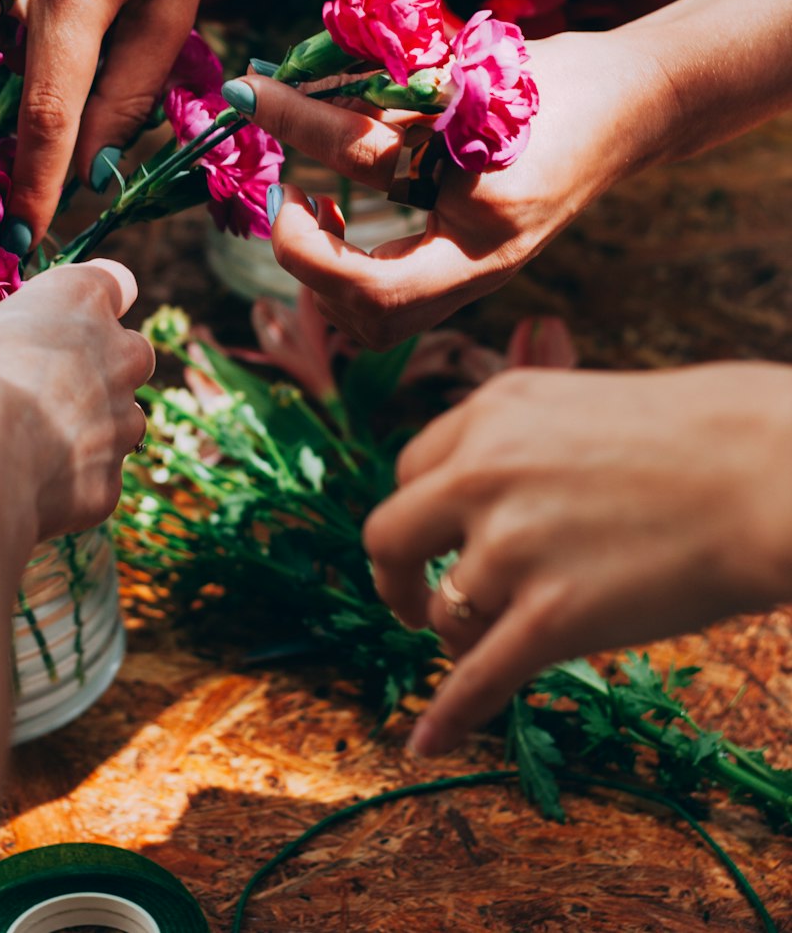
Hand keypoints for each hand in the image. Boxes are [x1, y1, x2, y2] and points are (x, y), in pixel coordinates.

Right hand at [0, 258, 154, 541]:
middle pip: (128, 350)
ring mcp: (123, 421)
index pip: (115, 282)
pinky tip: (26, 482)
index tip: (60, 314)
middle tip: (42, 382)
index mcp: (81, 301)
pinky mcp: (112, 480)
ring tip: (29, 440)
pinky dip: (70, 477)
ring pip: (121, 416)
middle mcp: (119, 355)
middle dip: (98, 363)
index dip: (88, 298)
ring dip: (89, 423)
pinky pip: (97, 473)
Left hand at [239, 27, 676, 347]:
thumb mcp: (466, 80)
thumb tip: (276, 91)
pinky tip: (340, 213)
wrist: (630, 107)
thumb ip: (382, 99)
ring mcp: (477, 273)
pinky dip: (343, 266)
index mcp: (486, 215)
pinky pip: (389, 297)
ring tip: (308, 206)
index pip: (371, 207)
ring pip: (375, 320)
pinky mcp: (468, 267)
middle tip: (285, 195)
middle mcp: (481, 262)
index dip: (304, 166)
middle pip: (371, 308)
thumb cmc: (553, 83)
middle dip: (306, 255)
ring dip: (321, 270)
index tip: (264, 121)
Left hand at [363, 362, 791, 755]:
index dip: (420, 513)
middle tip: (414, 604)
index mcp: (491, 411)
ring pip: (445, 611)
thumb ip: (516, 438)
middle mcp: (483, 472)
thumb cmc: (694, 437)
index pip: (411, 469)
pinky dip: (448, 715)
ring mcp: (512, 546)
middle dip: (396, 578)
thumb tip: (477, 485)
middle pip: (390, 536)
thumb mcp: (576, 402)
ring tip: (497, 638)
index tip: (430, 540)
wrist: (764, 472)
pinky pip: (477, 678)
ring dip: (462, 634)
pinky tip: (427, 742)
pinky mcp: (551, 617)